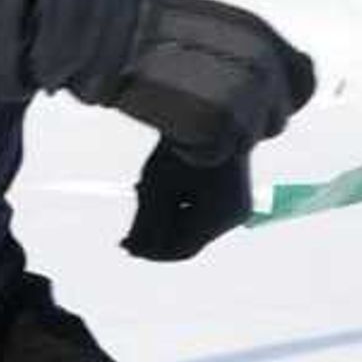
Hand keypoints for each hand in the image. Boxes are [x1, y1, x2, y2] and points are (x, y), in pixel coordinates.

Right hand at [80, 0, 314, 162]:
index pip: (303, 81)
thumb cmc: (146, 30)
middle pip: (273, 121)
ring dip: (213, 138)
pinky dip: (191, 151)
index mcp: (264, 37)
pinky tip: (169, 128)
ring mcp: (244, 96)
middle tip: (200, 112)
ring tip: (179, 115)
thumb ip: (247, 51)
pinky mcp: (219, 124)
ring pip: (244, 142)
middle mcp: (264, 66)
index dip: (281, 101)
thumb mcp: (213, 24)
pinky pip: (214, 156)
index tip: (253, 108)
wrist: (110, 38)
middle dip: (242, 124)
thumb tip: (264, 82)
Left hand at [122, 140, 256, 262]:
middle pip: (187, 238)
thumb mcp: (156, 186)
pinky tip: (162, 187)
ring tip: (144, 192)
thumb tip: (133, 250)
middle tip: (129, 221)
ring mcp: (237, 205)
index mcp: (219, 216)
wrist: (214, 110)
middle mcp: (235, 215)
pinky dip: (180, 205)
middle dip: (157, 231)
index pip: (181, 249)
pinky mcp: (234, 195)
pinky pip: (203, 211)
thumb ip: (146, 222)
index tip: (124, 245)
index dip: (150, 252)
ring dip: (166, 217)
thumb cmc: (182, 146)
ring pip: (193, 226)